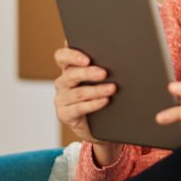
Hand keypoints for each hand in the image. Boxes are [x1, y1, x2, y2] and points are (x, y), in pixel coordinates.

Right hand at [53, 46, 121, 163]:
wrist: (101, 125)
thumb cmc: (101, 95)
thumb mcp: (100, 79)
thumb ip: (102, 66)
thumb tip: (119, 57)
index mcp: (69, 69)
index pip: (62, 56)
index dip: (71, 55)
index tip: (87, 59)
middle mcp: (63, 82)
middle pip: (70, 74)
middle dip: (88, 73)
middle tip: (104, 73)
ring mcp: (62, 99)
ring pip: (78, 93)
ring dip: (96, 90)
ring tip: (112, 88)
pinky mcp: (64, 114)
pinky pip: (78, 108)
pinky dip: (93, 104)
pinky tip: (105, 101)